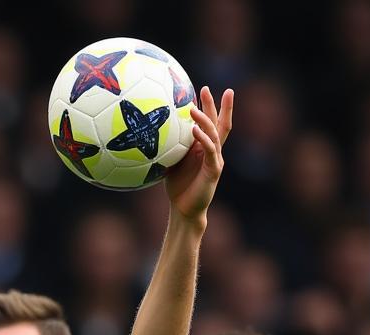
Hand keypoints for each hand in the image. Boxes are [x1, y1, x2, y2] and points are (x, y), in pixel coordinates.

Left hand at [165, 86, 232, 222]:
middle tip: (210, 88)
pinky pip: (210, 151)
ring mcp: (216, 160)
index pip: (211, 123)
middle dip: (218, 105)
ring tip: (193, 107)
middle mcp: (214, 152)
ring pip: (214, 134)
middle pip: (220, 124)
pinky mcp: (214, 171)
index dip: (211, 106)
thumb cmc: (178, 187)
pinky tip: (194, 129)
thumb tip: (149, 133)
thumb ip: (169, 148)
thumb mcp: (172, 163)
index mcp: (205, 149)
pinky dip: (203, 139)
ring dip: (204, 120)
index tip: (203, 89)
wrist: (184, 210)